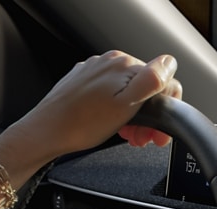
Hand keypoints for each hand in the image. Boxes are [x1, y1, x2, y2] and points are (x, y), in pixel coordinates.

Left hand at [27, 50, 181, 153]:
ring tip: (130, 134)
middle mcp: (110, 63)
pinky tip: (115, 126)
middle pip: (147, 88)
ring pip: (130, 92)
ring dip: (136, 116)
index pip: (164, 81)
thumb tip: (169, 63)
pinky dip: (119, 111)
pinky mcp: (85, 81)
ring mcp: (96, 71)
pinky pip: (112, 94)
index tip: (158, 131)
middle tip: (144, 137)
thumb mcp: (126, 105)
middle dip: (151, 115)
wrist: (48, 131)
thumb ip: (152, 81)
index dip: (167, 109)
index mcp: (124, 65)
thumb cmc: (83, 123)